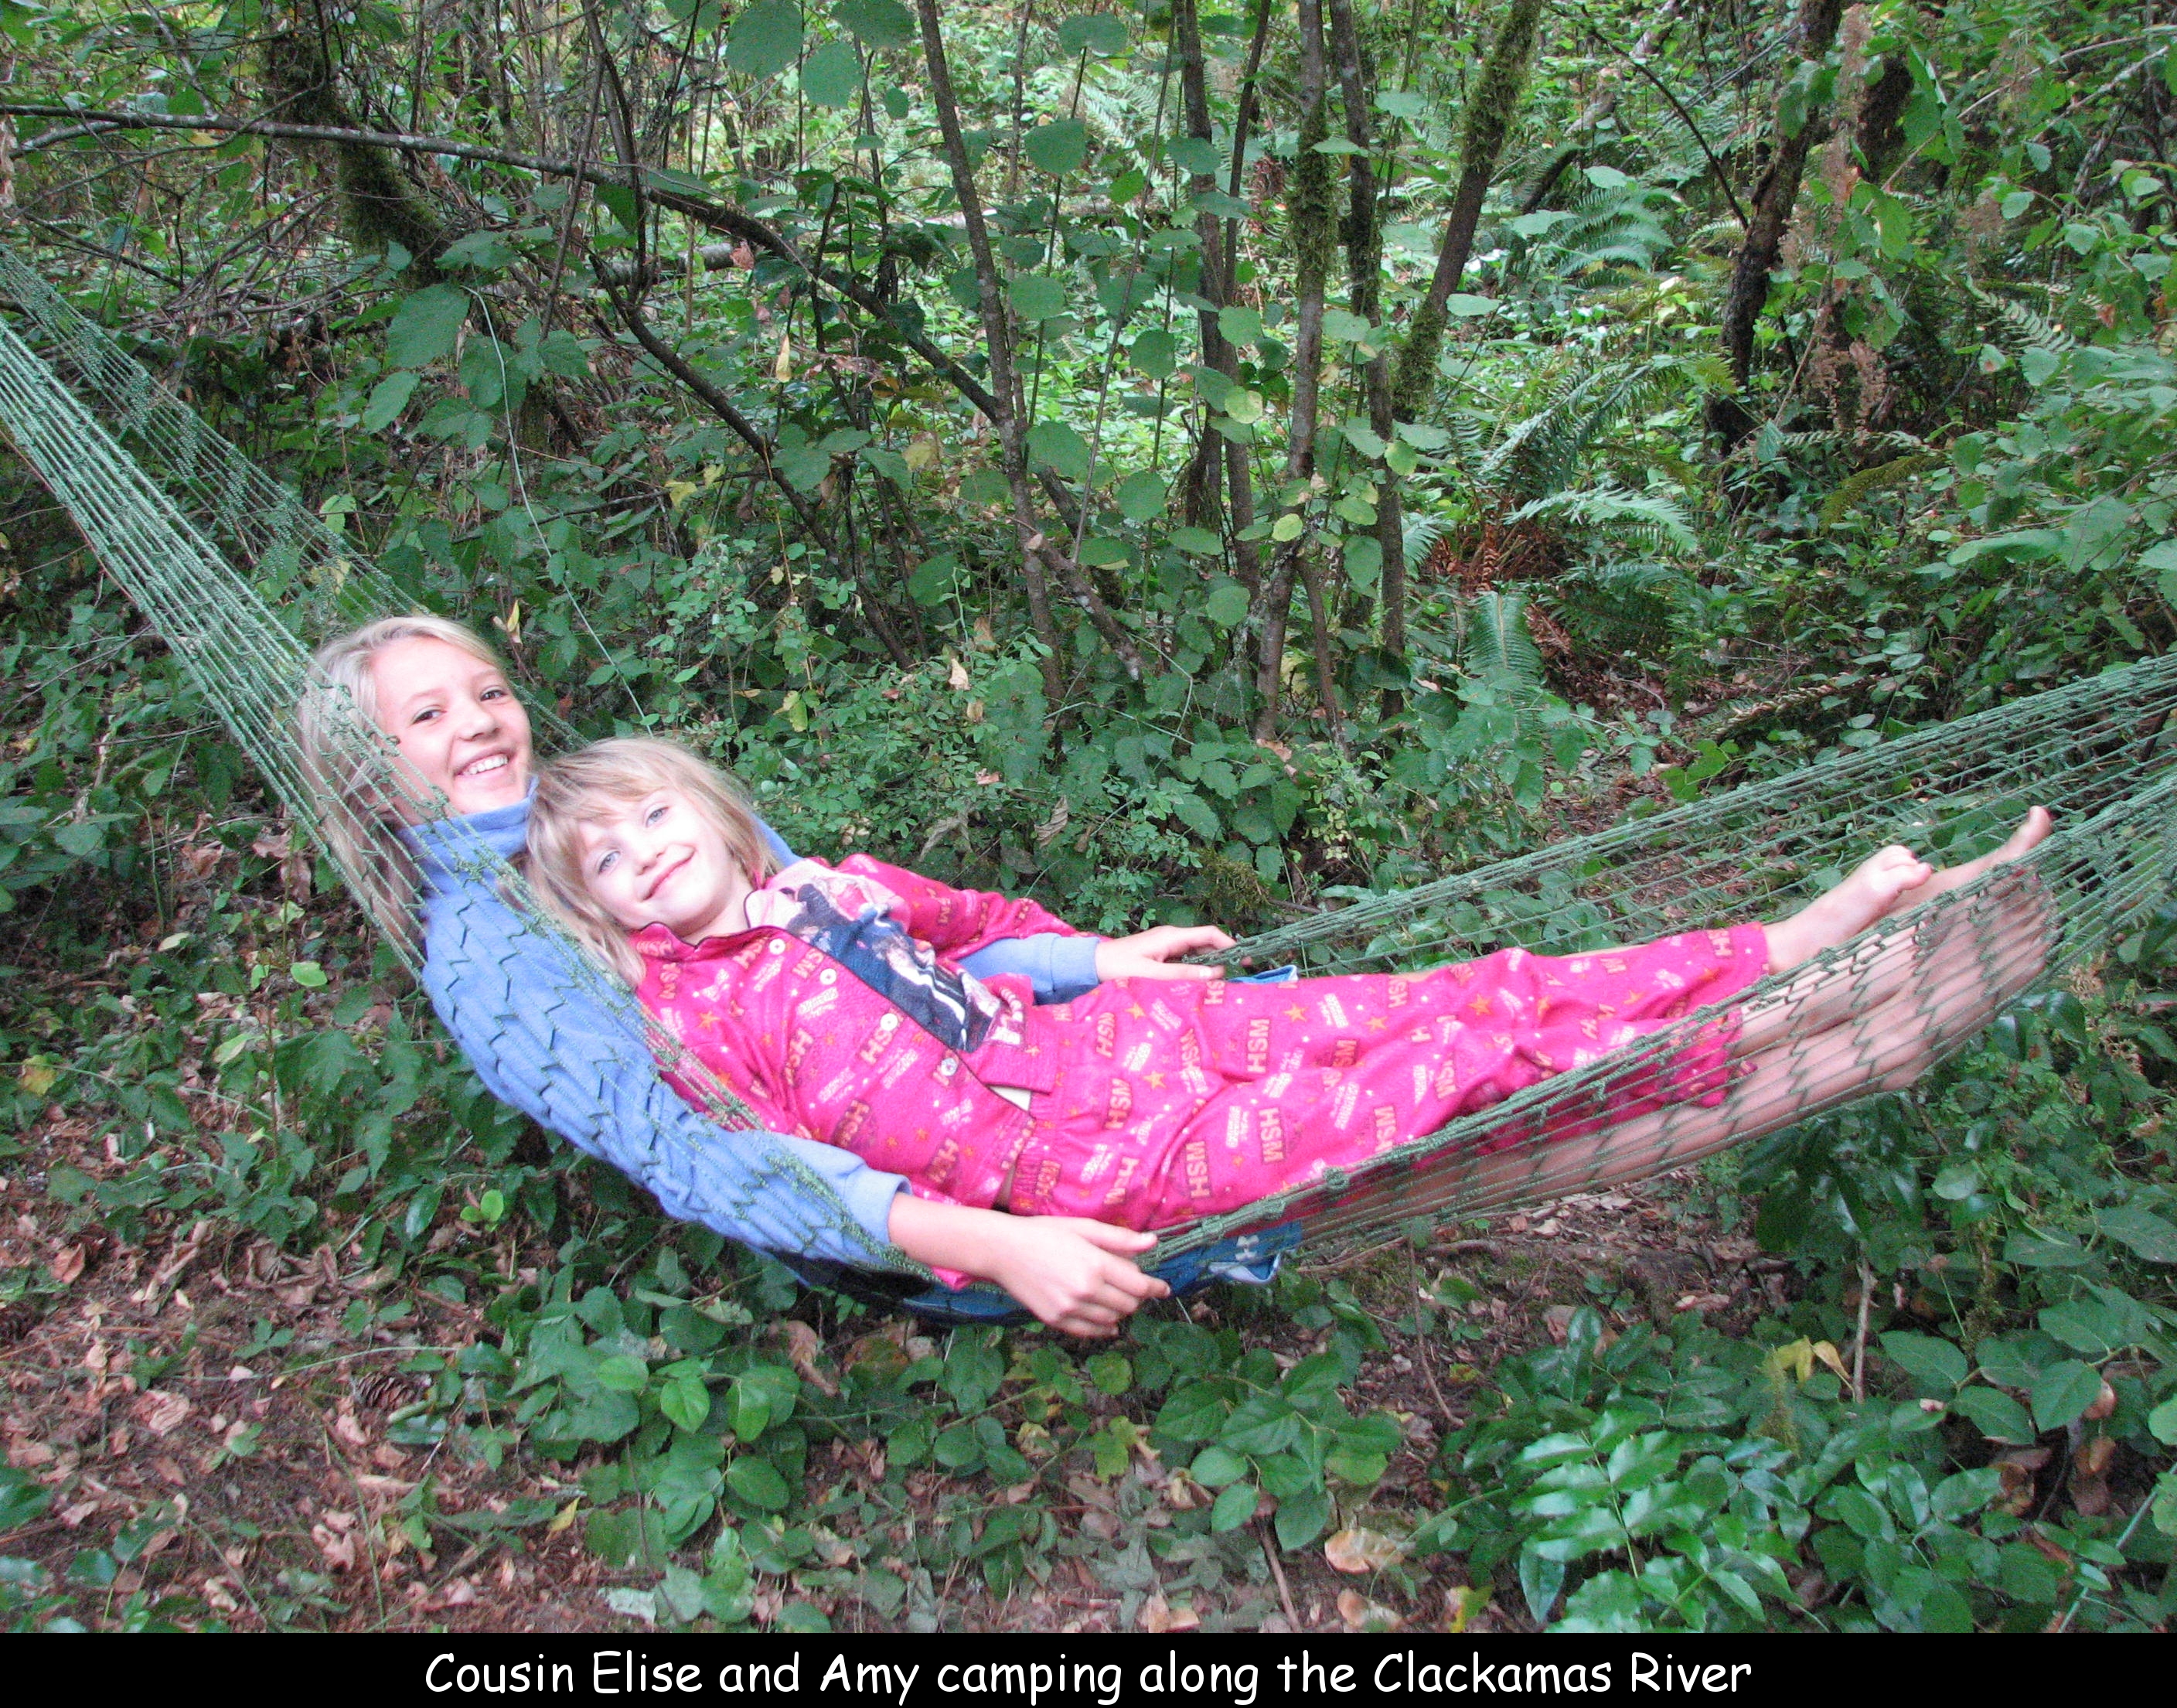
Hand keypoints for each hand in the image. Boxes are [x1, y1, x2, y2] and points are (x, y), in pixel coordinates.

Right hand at [885, 1194, 1170, 1336]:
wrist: (1003, 1250)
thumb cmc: (1044, 1232)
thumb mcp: (1083, 1228)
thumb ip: (1119, 1239)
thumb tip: (1152, 1243)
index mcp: (1095, 1264)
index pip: (1139, 1286)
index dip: (1155, 1288)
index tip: (1163, 1289)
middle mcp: (1085, 1290)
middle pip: (1128, 1305)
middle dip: (1136, 1297)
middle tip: (1132, 1286)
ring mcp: (1069, 1308)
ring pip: (1112, 1320)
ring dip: (1120, 1311)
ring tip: (1115, 1297)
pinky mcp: (1055, 1320)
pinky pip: (1090, 1332)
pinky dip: (1103, 1328)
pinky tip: (1106, 1322)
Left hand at [1094, 924, 1235, 981]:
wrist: (1095, 964)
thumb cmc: (1120, 966)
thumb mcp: (1153, 973)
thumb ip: (1183, 974)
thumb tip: (1214, 974)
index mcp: (1172, 936)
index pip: (1208, 934)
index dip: (1229, 943)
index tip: (1243, 957)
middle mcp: (1173, 937)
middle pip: (1206, 943)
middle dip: (1223, 956)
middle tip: (1238, 974)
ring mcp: (1168, 945)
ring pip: (1197, 953)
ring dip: (1210, 965)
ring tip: (1223, 982)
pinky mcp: (1163, 955)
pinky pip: (1186, 960)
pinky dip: (1197, 969)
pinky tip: (1202, 982)